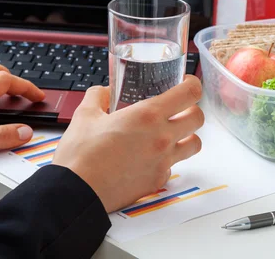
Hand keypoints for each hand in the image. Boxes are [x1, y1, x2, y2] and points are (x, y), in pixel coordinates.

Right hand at [52, 76, 203, 212]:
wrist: (77, 191)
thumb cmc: (80, 154)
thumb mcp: (85, 114)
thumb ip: (99, 96)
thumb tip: (105, 92)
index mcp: (147, 115)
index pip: (190, 93)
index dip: (191, 84)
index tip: (185, 83)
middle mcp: (162, 137)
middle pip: (198, 117)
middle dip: (191, 109)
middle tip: (177, 108)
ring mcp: (163, 161)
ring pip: (194, 144)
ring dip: (186, 135)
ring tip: (170, 133)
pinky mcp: (157, 180)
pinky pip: (173, 166)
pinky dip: (166, 159)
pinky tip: (150, 156)